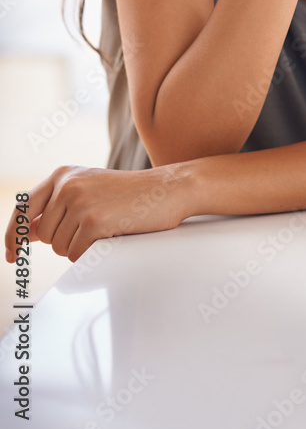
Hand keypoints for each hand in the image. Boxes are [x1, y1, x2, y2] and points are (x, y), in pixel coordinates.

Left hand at [4, 163, 189, 262]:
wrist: (168, 189)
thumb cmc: (131, 194)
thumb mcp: (90, 191)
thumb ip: (58, 208)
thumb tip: (29, 232)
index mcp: (63, 174)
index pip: (24, 208)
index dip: (13, 234)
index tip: (12, 254)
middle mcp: (67, 184)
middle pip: (46, 235)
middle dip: (66, 241)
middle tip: (96, 228)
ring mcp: (80, 202)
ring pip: (60, 247)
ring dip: (81, 247)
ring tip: (107, 228)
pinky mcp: (93, 221)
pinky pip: (76, 254)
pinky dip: (92, 253)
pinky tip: (112, 235)